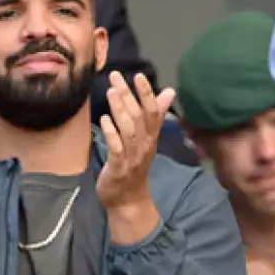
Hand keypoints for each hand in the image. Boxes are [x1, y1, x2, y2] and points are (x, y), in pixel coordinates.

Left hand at [95, 71, 175, 211]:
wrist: (128, 199)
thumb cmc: (134, 165)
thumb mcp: (147, 138)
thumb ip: (155, 114)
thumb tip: (170, 92)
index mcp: (151, 137)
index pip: (153, 112)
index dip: (147, 93)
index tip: (138, 75)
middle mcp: (144, 145)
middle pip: (139, 116)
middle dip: (128, 95)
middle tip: (115, 76)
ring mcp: (132, 156)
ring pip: (128, 130)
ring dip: (120, 110)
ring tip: (111, 92)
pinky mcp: (119, 167)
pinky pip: (117, 148)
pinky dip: (112, 133)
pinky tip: (104, 119)